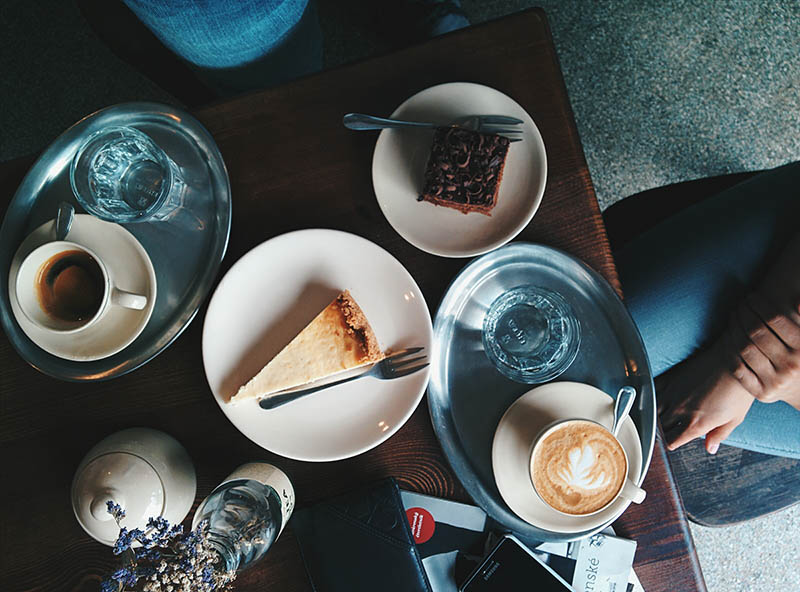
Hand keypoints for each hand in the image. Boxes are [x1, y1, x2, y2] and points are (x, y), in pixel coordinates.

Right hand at [659, 341, 753, 453]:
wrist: (736, 363)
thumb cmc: (738, 390)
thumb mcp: (734, 419)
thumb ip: (718, 435)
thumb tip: (710, 448)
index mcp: (696, 424)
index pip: (671, 441)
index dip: (672, 443)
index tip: (675, 439)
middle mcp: (680, 411)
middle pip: (659, 428)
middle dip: (663, 431)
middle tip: (669, 428)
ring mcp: (672, 394)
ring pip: (653, 411)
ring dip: (656, 415)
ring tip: (662, 415)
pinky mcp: (670, 378)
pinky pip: (653, 391)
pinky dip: (652, 396)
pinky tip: (657, 397)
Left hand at [726, 233, 799, 409]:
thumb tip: (797, 302)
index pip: (776, 318)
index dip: (760, 304)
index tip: (752, 295)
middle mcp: (791, 366)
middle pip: (756, 332)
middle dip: (744, 313)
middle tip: (739, 304)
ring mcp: (775, 382)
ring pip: (744, 348)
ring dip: (734, 327)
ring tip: (734, 315)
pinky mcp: (762, 393)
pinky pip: (737, 367)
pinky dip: (729, 348)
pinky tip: (729, 334)